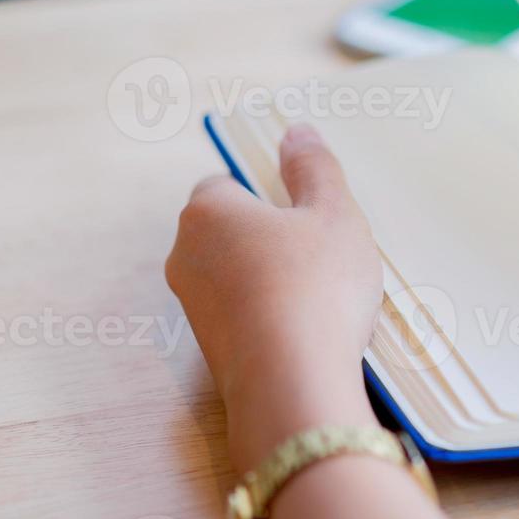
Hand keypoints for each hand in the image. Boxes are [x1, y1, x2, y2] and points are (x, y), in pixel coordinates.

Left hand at [166, 123, 383, 468]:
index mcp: (206, 211)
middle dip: (273, 236)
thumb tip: (296, 132)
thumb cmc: (314, 287)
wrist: (293, 386)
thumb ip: (315, 167)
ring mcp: (193, 308)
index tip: (307, 209)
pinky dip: (273, 316)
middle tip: (324, 249)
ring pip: (238, 276)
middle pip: (232, 230)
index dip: (270, 191)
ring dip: (274, 279)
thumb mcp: (333, 213)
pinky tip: (311, 330)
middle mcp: (185, 257)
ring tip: (325, 294)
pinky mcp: (210, 351)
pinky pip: (244, 316)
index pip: (228, 182)